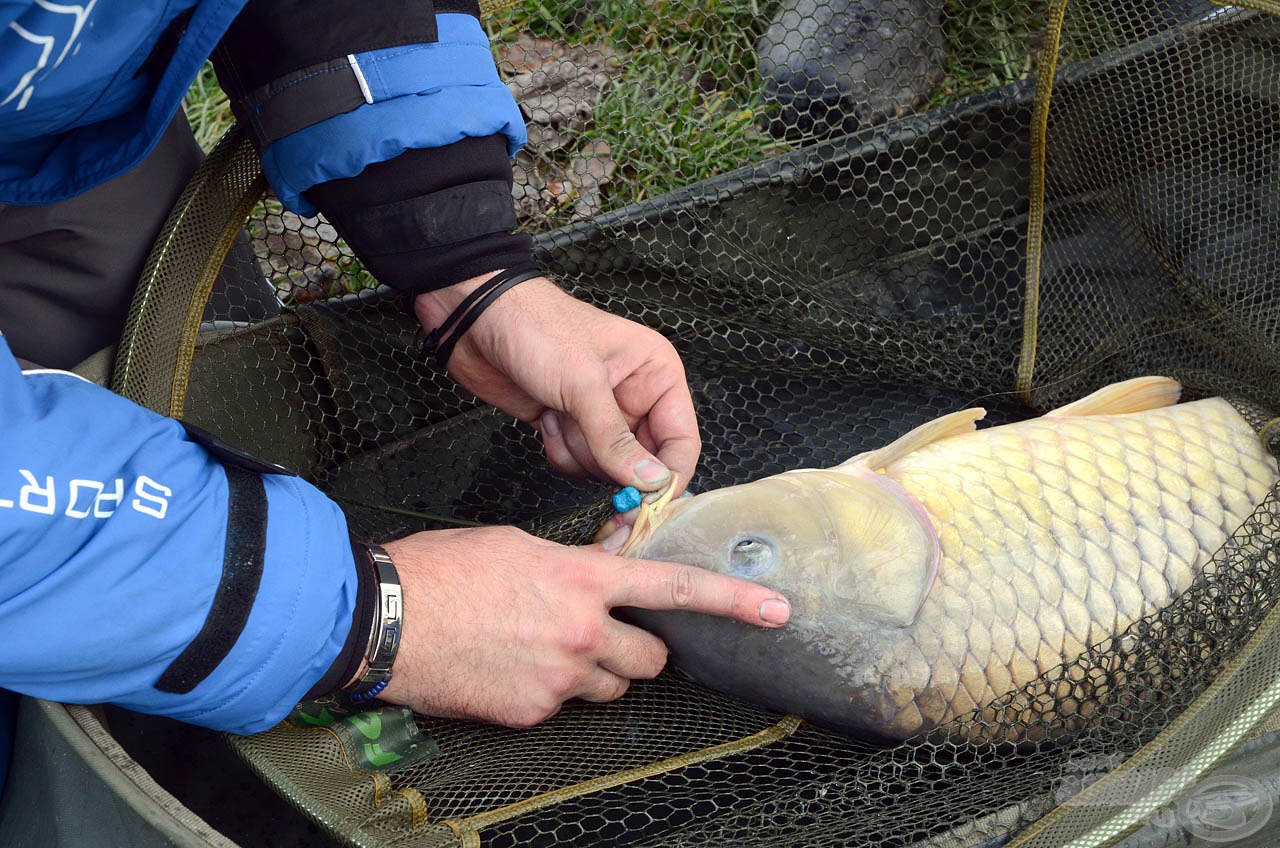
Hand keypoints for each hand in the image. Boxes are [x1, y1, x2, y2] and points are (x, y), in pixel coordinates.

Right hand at [378, 526, 790, 726]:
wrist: (387, 619)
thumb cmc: (444, 571)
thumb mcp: (519, 546)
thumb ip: (573, 565)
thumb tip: (600, 575)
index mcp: (582, 578)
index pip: (674, 586)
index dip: (733, 599)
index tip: (776, 609)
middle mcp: (582, 630)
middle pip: (652, 656)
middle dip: (638, 648)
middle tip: (603, 635)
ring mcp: (560, 677)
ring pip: (613, 686)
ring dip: (597, 672)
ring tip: (545, 649)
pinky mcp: (533, 712)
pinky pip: (565, 706)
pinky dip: (550, 692)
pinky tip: (511, 669)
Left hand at [415, 273, 698, 493]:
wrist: (478, 321)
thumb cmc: (537, 329)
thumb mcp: (582, 384)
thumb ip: (616, 440)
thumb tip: (651, 482)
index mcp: (656, 373)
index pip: (681, 439)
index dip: (669, 475)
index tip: (649, 503)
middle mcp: (636, 395)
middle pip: (645, 461)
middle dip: (612, 463)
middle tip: (587, 446)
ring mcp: (602, 414)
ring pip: (608, 467)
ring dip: (580, 453)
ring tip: (560, 414)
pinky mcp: (571, 426)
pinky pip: (578, 464)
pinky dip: (561, 451)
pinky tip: (546, 419)